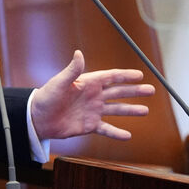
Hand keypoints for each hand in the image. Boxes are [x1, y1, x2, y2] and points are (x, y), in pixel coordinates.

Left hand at [31, 50, 151, 140]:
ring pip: (116, 110)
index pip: (111, 77)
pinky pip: (106, 129)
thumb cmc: (46, 98)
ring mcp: (93, 111)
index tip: (140, 74)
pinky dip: (117, 133)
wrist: (37, 118)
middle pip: (118, 92)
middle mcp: (93, 96)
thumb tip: (79, 53)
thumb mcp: (59, 83)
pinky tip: (128, 135)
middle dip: (135, 91)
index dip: (125, 76)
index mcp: (88, 83)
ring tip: (145, 111)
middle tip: (151, 90)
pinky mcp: (89, 125)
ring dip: (131, 110)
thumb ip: (72, 70)